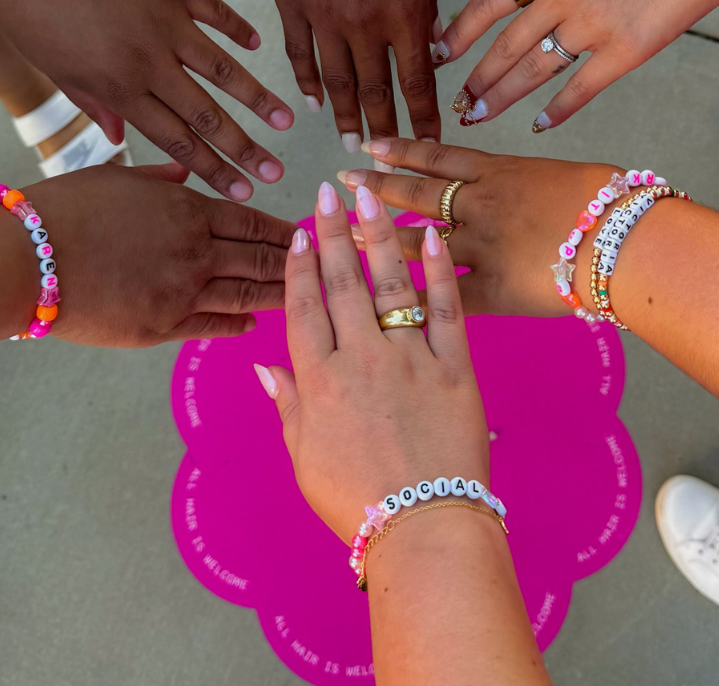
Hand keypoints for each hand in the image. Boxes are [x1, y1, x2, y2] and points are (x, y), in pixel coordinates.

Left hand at [0, 0, 294, 200]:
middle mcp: (149, 61)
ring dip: (258, 96)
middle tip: (277, 172)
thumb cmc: (28, 12)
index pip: (176, 140)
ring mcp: (166, 19)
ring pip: (224, 68)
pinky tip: (257, 44)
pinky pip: (215, 10)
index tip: (242, 190)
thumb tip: (118, 139)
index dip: (213, 168)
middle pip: (208, 114)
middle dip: (246, 148)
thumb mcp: (56, 70)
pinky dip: (238, 28)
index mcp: (118, 88)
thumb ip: (94, 105)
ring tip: (287, 118)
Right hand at [23, 161, 295, 345]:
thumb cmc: (65, 209)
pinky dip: (236, 324)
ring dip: (277, 295)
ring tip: (303, 296)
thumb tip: (185, 175)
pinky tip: (253, 325)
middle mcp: (194, 252)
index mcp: (187, 210)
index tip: (306, 231)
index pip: (250, 221)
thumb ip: (160, 179)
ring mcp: (181, 293)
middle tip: (322, 267)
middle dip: (294, 262)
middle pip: (259, 258)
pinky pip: (211, 326)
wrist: (27, 259)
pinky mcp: (160, 328)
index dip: (282, 229)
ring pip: (244, 295)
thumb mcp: (118, 177)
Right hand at [260, 179, 487, 535]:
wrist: (424, 527)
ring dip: (378, 236)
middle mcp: (360, 359)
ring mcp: (410, 359)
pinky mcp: (455, 368)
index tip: (297, 232)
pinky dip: (437, 271)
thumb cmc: (357, 502)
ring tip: (369, 197)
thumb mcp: (304, 457)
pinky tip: (430, 236)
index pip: (303, 309)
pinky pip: (445, 308)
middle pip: (342, 283)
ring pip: (389, 285)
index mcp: (319, 382)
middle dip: (333, 233)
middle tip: (326, 192)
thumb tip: (263, 366)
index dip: (298, 267)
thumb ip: (287, 405)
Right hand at [270, 0, 442, 149]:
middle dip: (384, 125)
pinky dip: (306, 82)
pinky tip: (312, 102)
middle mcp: (363, 22)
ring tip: (348, 139)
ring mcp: (322, 15)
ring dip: (344, 114)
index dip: (425, 115)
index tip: (432, 139)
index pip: (417, 80)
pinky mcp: (290, 1)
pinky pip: (298, 54)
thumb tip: (428, 39)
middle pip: (376, 89)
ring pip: (335, 80)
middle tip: (385, 150)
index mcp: (405, 9)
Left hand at [335, 140, 627, 318]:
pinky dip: (416, 301)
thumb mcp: (570, 174)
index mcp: (502, 172)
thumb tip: (534, 187)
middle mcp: (482, 204)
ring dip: (383, 241)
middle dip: (378, 188)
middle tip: (343, 182)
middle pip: (418, 194)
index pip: (440, 157)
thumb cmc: (614, 201)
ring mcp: (483, 247)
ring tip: (350, 239)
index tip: (371, 145)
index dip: (402, 150)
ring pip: (420, 243)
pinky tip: (387, 307)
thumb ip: (538, 182)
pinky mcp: (494, 289)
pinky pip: (445, 297)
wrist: (626, 239)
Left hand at [437, 0, 718, 131]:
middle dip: (475, 78)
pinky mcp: (626, 51)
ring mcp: (592, 26)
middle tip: (458, 101)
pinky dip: (555, 110)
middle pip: (503, 46)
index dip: (457, 33)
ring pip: (532, 72)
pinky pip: (580, 89)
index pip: (486, 4)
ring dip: (502, 98)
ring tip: (480, 115)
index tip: (439, 53)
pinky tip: (539, 124)